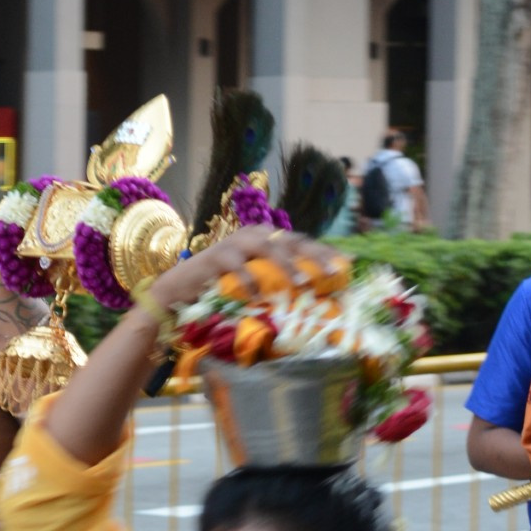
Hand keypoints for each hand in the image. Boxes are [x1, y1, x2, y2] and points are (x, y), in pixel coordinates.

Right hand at [148, 226, 344, 317]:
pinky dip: (249, 280)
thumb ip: (280, 280)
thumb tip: (314, 293)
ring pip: (268, 247)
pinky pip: (237, 266)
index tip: (346, 265)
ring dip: (287, 265)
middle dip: (314, 256)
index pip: (302, 241)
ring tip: (302, 283)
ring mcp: (235, 244)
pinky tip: (258, 296)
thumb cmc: (225, 286)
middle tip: (332, 274)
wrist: (183, 287)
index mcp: (267, 237)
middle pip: (291, 241)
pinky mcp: (216, 257)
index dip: (324, 252)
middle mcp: (254, 234)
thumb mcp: (257, 280)